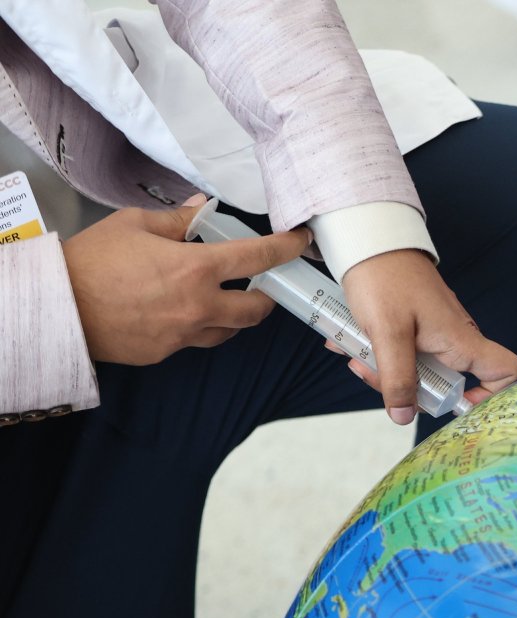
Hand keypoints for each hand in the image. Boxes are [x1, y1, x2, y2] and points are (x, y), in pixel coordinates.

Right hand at [62, 196, 309, 364]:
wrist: (58, 307)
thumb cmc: (92, 261)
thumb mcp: (134, 225)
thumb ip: (177, 220)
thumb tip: (203, 209)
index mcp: (196, 269)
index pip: (258, 258)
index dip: (286, 248)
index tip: (300, 243)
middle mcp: (200, 306)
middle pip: (257, 309)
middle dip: (266, 296)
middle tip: (260, 284)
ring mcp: (185, 334)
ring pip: (230, 331)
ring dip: (235, 316)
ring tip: (221, 298)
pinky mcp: (168, 352)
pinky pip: (197, 341)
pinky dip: (199, 327)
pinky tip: (182, 313)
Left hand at [340, 249, 516, 424]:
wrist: (365, 236)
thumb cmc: (383, 276)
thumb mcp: (387, 333)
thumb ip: (397, 379)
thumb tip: (404, 416)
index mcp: (460, 339)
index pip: (505, 372)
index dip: (490, 397)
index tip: (455, 403)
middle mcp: (455, 338)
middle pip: (450, 382)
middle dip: (412, 390)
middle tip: (379, 378)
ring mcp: (436, 331)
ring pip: (422, 369)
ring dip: (388, 373)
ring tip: (357, 356)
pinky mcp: (416, 324)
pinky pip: (406, 352)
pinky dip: (382, 356)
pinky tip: (354, 344)